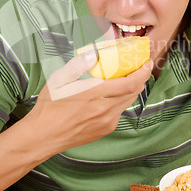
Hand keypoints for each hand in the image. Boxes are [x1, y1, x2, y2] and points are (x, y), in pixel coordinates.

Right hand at [25, 50, 152, 157]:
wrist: (43, 136)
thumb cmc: (49, 107)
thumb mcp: (58, 80)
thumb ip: (77, 65)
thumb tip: (94, 54)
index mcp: (94, 94)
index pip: (129, 83)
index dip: (142, 72)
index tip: (147, 62)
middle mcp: (104, 110)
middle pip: (133, 92)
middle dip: (140, 77)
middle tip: (140, 66)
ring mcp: (106, 122)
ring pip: (128, 102)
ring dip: (132, 89)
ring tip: (129, 77)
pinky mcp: (105, 130)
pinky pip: (119, 112)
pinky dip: (121, 100)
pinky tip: (113, 94)